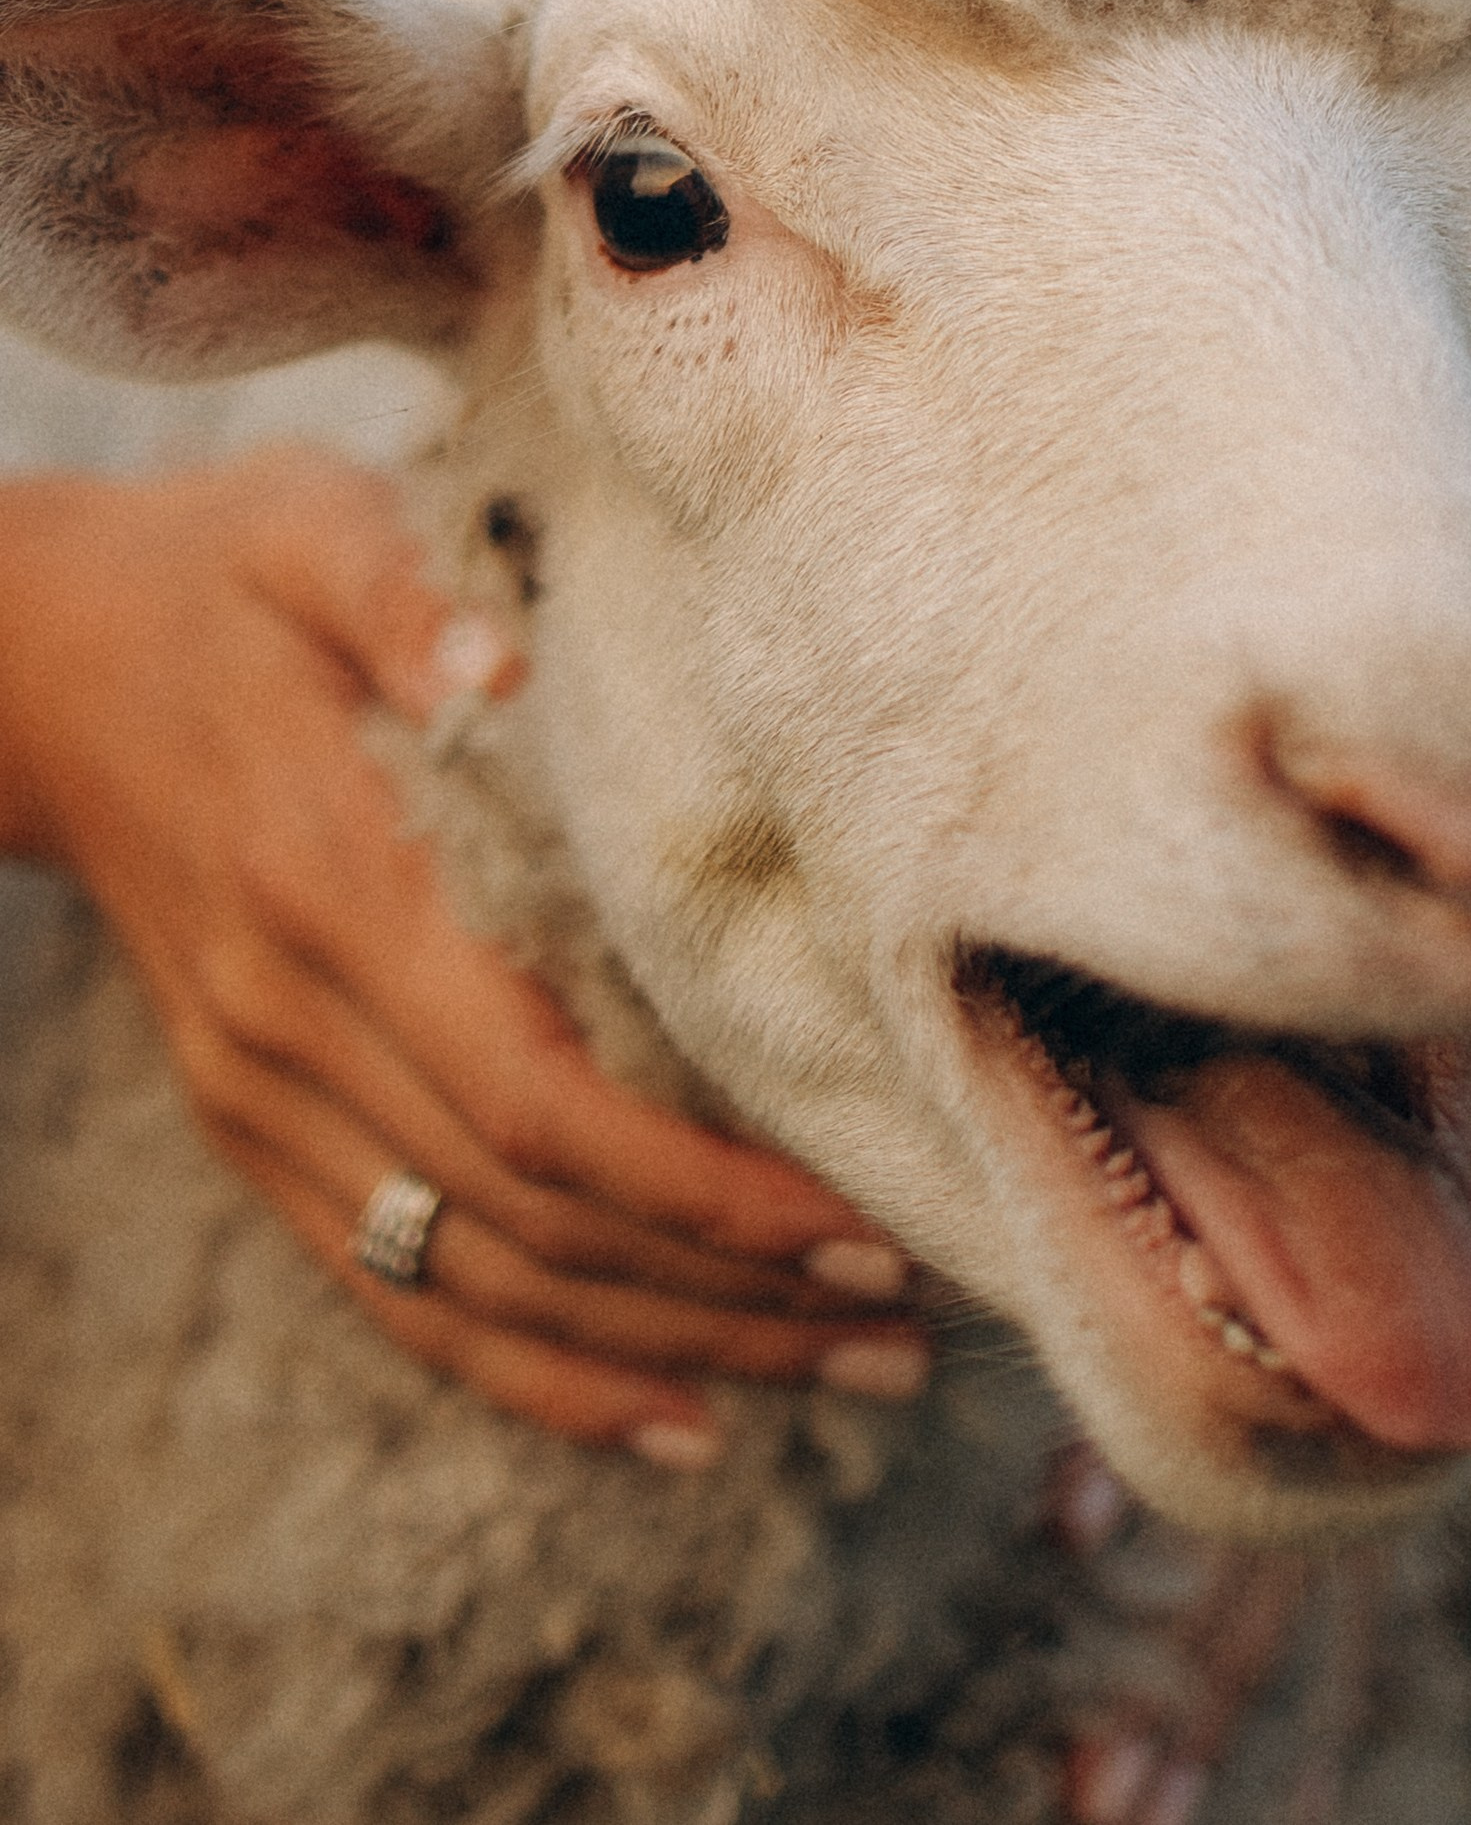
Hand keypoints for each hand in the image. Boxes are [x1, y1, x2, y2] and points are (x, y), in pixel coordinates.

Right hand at [0, 446, 927, 1464]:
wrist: (28, 663)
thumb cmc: (213, 583)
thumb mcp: (306, 534)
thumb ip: (403, 596)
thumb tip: (506, 659)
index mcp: (334, 893)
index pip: (536, 1102)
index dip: (695, 1190)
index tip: (849, 1218)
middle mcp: (292, 1028)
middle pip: (536, 1223)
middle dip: (729, 1291)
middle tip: (906, 1318)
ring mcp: (261, 1096)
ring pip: (479, 1287)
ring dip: (668, 1350)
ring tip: (847, 1367)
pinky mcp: (255, 1125)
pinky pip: (396, 1289)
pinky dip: (534, 1374)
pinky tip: (672, 1414)